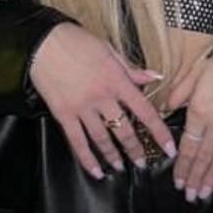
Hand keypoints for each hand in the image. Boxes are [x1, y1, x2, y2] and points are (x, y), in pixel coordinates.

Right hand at [29, 23, 175, 177]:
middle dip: (136, 149)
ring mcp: (82, 107)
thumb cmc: (77, 41)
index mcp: (117, 80)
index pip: (145, 111)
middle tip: (142, 163)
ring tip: (121, 168)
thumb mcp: (109, 50)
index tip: (169, 148)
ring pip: (102, 139)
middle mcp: (102, 97)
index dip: (159, 132)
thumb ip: (132, 68)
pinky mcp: (63, 114)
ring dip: (113, 156)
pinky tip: (95, 171)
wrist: (43, 42)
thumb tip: (155, 76)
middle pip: (124, 130)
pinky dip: (87, 159)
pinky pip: (77, 142)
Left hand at [164, 57, 212, 200]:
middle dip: (195, 178)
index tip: (178, 182)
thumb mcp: (189, 77)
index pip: (189, 147)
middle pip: (204, 157)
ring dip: (212, 179)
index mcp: (200, 111)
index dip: (183, 167)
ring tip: (204, 194)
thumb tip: (162, 113)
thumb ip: (174, 97)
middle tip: (189, 195)